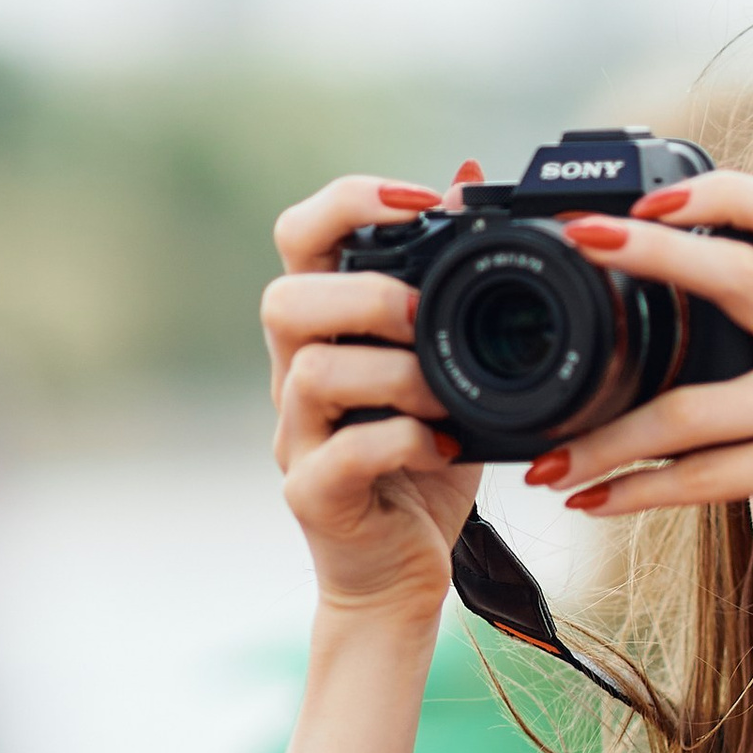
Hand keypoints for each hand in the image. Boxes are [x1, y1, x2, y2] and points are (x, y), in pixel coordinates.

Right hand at [263, 170, 484, 625]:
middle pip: (283, 300)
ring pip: (312, 374)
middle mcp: (296, 377)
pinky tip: (440, 447)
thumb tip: (468, 176)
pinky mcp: (314, 497)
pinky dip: (400, 442)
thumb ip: (452, 285)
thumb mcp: (451, 366)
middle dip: (361, 294)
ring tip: (443, 397)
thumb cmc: (423, 466)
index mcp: (326, 332)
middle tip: (422, 316)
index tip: (423, 202)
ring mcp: (297, 439)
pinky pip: (342, 456)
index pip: (301, 237)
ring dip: (392, 374)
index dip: (349, 203)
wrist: (402, 576)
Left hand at [523, 171, 752, 607]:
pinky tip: (595, 504)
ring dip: (606, 438)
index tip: (654, 195)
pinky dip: (638, 494)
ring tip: (547, 462)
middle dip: (651, 251)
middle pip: (737, 273)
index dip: (725, 192)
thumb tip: (713, 322)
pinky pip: (704, 477)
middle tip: (581, 239)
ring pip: (690, 408)